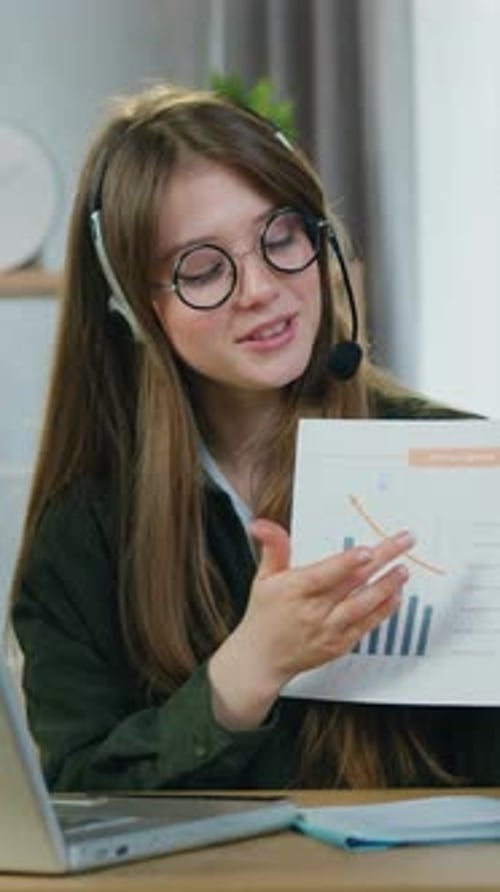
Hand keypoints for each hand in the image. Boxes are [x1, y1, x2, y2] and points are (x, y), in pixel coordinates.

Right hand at [208, 520, 413, 729]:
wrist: (262, 659)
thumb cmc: (264, 616)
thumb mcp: (264, 577)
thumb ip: (274, 547)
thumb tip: (262, 525)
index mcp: (295, 591)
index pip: (325, 575)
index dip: (348, 563)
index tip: (367, 551)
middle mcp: (314, 611)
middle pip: (353, 583)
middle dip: (382, 560)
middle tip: (403, 543)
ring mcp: (329, 630)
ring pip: (364, 606)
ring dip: (387, 586)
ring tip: (403, 569)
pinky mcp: (339, 644)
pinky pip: (366, 625)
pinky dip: (383, 610)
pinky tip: (395, 595)